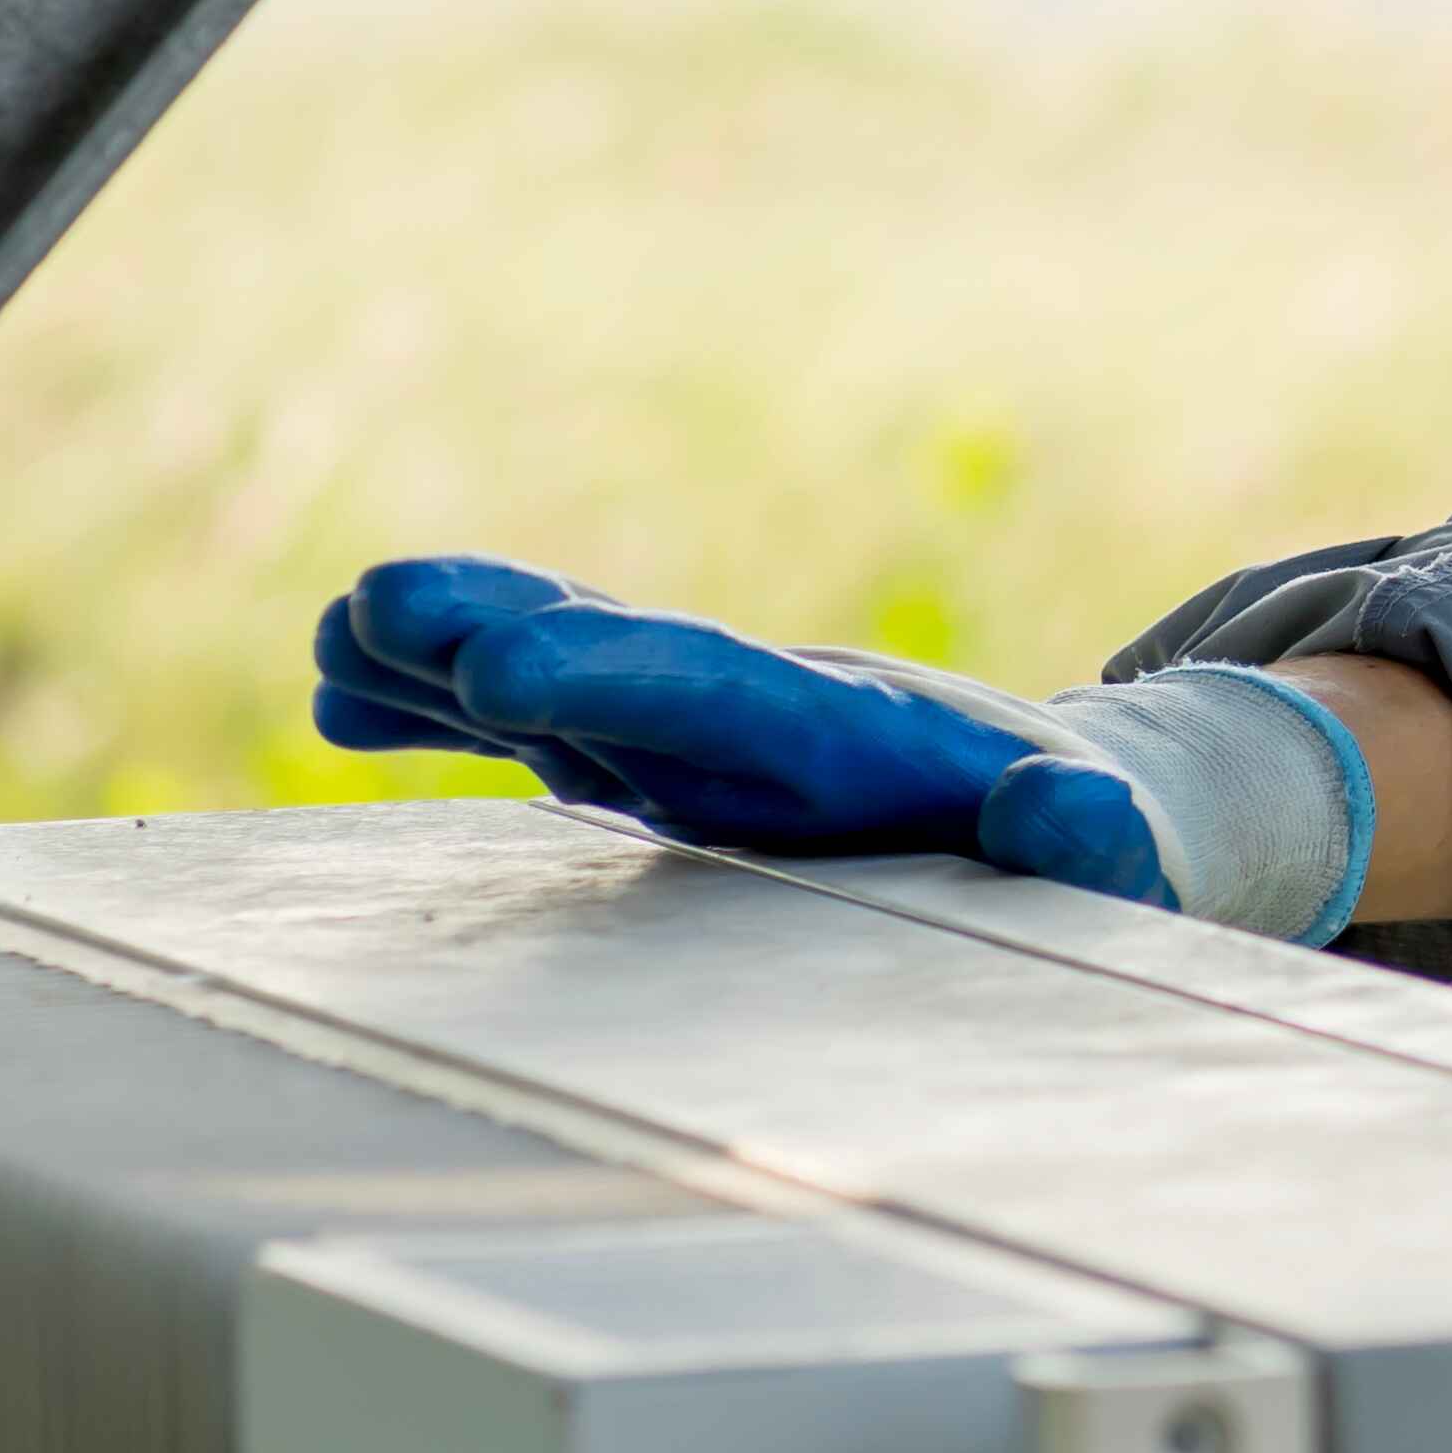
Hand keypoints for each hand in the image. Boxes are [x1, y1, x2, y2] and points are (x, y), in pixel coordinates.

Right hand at [315, 555, 1376, 945]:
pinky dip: (437, 705)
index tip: (514, 666)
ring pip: (560, 674)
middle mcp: (753, 714)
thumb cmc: (1086, 839)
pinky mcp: (647, 759)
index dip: (623, 678)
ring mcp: (690, 731)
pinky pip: (531, 725)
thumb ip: (1097, 839)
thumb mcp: (1115, 848)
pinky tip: (335, 683)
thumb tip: (1084, 820)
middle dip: (514, 634)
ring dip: (451, 649)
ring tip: (342, 622)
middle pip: (625, 665)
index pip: (729, 697)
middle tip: (386, 604)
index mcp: (856, 737)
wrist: (1051, 794)